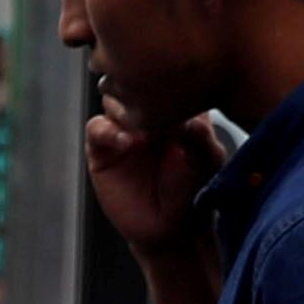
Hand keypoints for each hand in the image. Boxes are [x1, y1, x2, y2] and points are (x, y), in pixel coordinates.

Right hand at [80, 90, 214, 257]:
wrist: (170, 227)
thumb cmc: (194, 189)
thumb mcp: (207, 159)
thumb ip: (199, 135)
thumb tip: (181, 116)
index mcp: (177, 106)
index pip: (168, 76)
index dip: (169, 79)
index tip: (180, 95)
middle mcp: (148, 113)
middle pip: (134, 80)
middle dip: (142, 90)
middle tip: (156, 110)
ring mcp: (124, 129)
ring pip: (112, 98)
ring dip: (124, 108)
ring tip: (143, 134)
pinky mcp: (103, 150)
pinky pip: (96, 128)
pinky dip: (107, 130)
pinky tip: (126, 144)